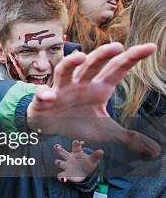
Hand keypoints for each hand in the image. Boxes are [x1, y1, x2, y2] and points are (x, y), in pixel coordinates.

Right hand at [28, 42, 160, 156]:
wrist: (50, 126)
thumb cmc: (78, 122)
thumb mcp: (106, 131)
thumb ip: (129, 137)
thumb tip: (155, 151)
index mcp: (99, 88)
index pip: (117, 70)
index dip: (133, 58)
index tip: (151, 47)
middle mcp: (81, 84)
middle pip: (92, 65)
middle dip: (103, 54)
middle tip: (117, 46)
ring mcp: (61, 89)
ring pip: (65, 71)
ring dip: (71, 62)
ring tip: (80, 57)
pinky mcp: (44, 100)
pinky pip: (43, 94)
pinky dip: (45, 94)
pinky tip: (49, 96)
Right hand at [54, 140, 102, 182]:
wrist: (84, 172)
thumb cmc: (87, 163)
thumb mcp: (93, 160)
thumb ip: (96, 156)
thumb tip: (101, 151)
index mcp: (76, 153)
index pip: (75, 146)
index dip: (76, 143)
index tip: (79, 142)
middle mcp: (69, 158)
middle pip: (62, 152)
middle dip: (59, 149)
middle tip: (57, 146)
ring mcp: (66, 165)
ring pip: (59, 162)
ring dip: (58, 162)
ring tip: (60, 163)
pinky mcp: (66, 174)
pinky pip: (60, 175)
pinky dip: (61, 177)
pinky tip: (63, 178)